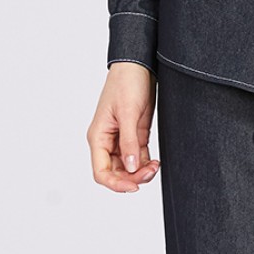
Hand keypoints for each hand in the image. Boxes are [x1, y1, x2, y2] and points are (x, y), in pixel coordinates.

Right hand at [87, 62, 160, 192]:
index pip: (101, 172)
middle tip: (150, 173)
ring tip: (155, 167)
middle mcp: (107, 142)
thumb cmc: (126, 83)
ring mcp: (121, 139)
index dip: (116, 184)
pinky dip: (146, 164)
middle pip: (115, 173)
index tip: (134, 186)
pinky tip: (156, 163)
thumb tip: (131, 167)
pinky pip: (138, 158)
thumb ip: (129, 141)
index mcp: (98, 137)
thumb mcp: (128, 113)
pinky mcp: (135, 135)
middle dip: (132, 178)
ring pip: (128, 168)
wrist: (138, 66)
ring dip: (141, 172)